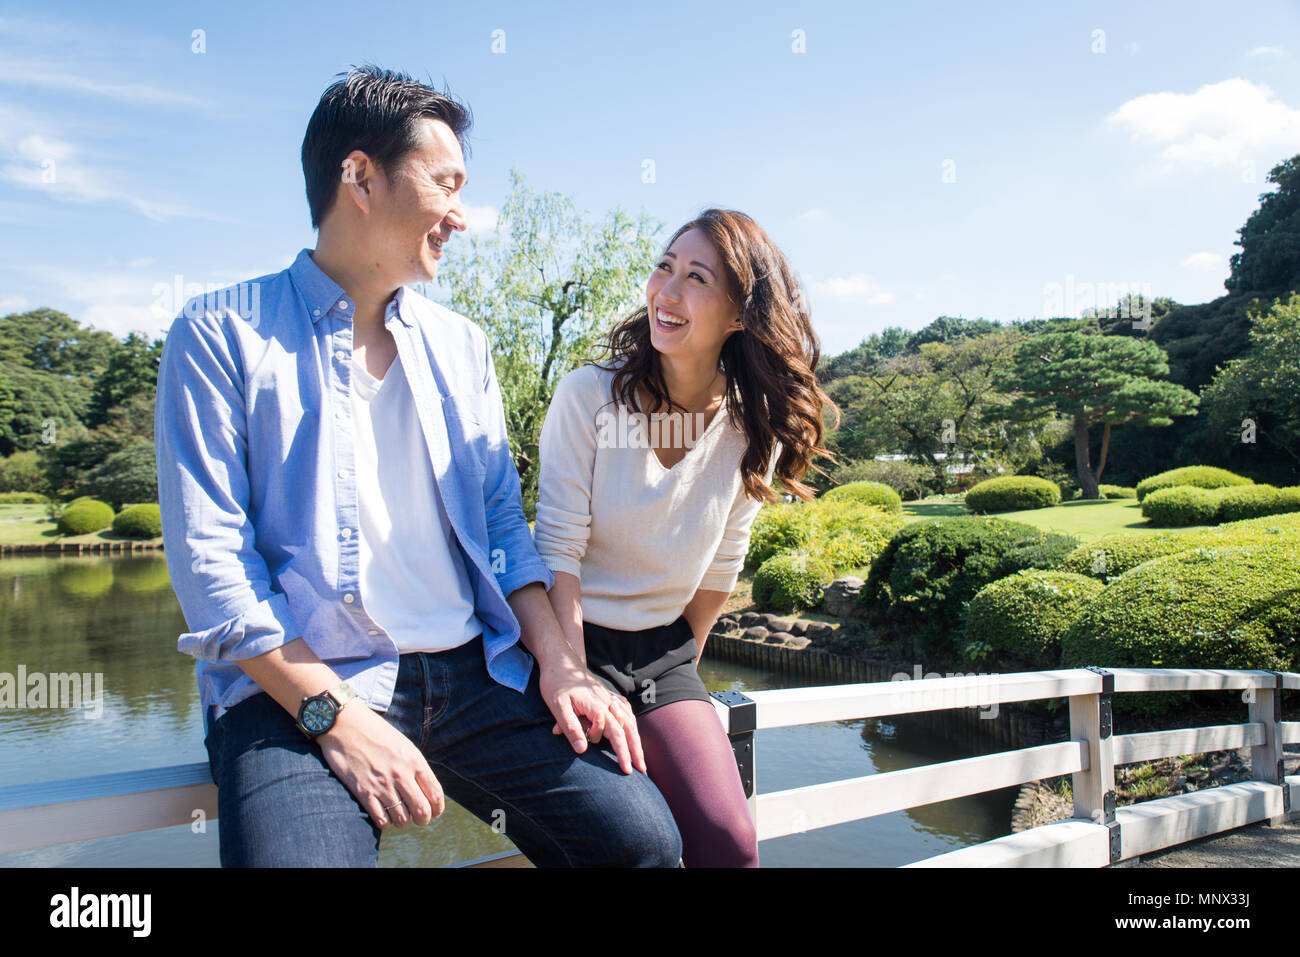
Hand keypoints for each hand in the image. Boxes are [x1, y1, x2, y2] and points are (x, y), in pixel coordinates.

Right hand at [316, 701, 444, 829]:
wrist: (345, 725)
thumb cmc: (375, 733)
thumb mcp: (403, 745)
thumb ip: (415, 767)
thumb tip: (425, 791)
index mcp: (415, 761)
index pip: (435, 794)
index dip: (437, 809)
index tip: (434, 813)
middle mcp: (401, 774)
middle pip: (422, 811)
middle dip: (423, 819)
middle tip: (418, 819)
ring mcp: (382, 785)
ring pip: (402, 819)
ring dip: (402, 821)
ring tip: (399, 815)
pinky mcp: (364, 792)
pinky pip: (381, 819)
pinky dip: (385, 822)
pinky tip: (384, 815)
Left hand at [539, 658, 646, 775]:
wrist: (559, 660)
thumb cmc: (555, 683)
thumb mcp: (557, 706)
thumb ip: (570, 727)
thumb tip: (582, 750)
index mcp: (597, 706)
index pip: (615, 733)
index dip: (622, 753)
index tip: (627, 770)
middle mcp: (608, 702)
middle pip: (628, 728)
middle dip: (635, 750)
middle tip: (642, 770)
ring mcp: (609, 698)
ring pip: (629, 720)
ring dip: (636, 739)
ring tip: (640, 757)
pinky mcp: (606, 696)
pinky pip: (625, 710)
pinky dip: (631, 722)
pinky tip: (631, 730)